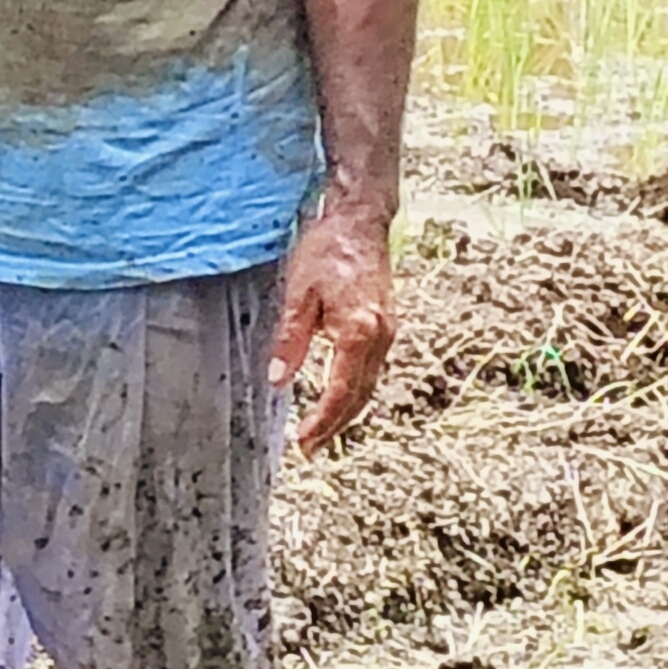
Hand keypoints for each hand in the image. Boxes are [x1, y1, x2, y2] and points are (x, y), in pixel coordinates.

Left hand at [271, 201, 395, 454]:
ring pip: (370, 384)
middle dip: (336, 425)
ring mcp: (388, 331)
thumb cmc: (328, 250)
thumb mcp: (299, 293)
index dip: (323, 420)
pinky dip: (356, 389)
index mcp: (359, 331)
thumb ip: (290, 339)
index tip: (305, 441)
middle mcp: (380, 336)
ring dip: (348, 411)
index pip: (342, 390)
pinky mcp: (386, 324)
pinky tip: (339, 395)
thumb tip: (278, 380)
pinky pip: (373, 369)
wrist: (360, 220)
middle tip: (311, 448)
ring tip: (322, 431)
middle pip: (360, 395)